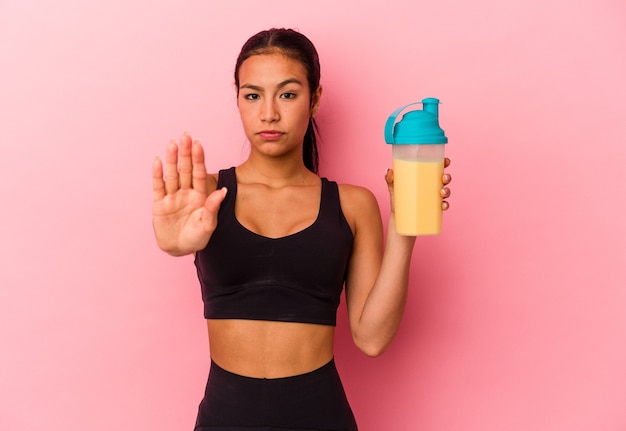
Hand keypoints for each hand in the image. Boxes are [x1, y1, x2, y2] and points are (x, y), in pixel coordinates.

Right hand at [152, 132, 226, 254]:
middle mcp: (186, 193)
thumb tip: (223, 190)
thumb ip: (213, 208)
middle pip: (185, 170)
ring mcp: (172, 197)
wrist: (179, 249)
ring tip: (172, 144)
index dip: (198, 159)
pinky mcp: (159, 204)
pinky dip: (157, 174)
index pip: (199, 174)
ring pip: (172, 175)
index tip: (199, 144)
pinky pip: (158, 187)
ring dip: (172, 160)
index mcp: (200, 196)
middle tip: (186, 136)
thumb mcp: (208, 225)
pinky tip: (158, 161)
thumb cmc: (197, 238)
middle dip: (186, 153)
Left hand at [384, 157, 451, 211]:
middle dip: (447, 177)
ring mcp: (433, 198)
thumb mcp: (393, 188)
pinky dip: (445, 205)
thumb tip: (389, 170)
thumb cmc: (398, 198)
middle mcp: (431, 187)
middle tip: (443, 178)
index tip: (446, 161)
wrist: (398, 217)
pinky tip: (443, 205)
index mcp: (424, 178)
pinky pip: (443, 206)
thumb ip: (390, 179)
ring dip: (447, 191)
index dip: (444, 163)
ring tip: (442, 192)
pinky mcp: (433, 209)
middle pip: (444, 179)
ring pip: (445, 192)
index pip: (436, 168)